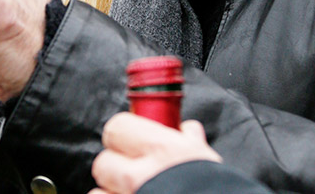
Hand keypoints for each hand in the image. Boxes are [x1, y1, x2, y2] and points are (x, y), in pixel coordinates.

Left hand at [89, 113, 221, 193]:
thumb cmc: (217, 190)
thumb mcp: (207, 161)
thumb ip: (191, 142)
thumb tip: (188, 129)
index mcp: (161, 150)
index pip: (117, 127)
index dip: (122, 134)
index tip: (128, 140)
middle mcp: (140, 176)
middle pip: (103, 162)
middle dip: (114, 167)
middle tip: (131, 173)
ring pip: (98, 192)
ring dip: (111, 193)